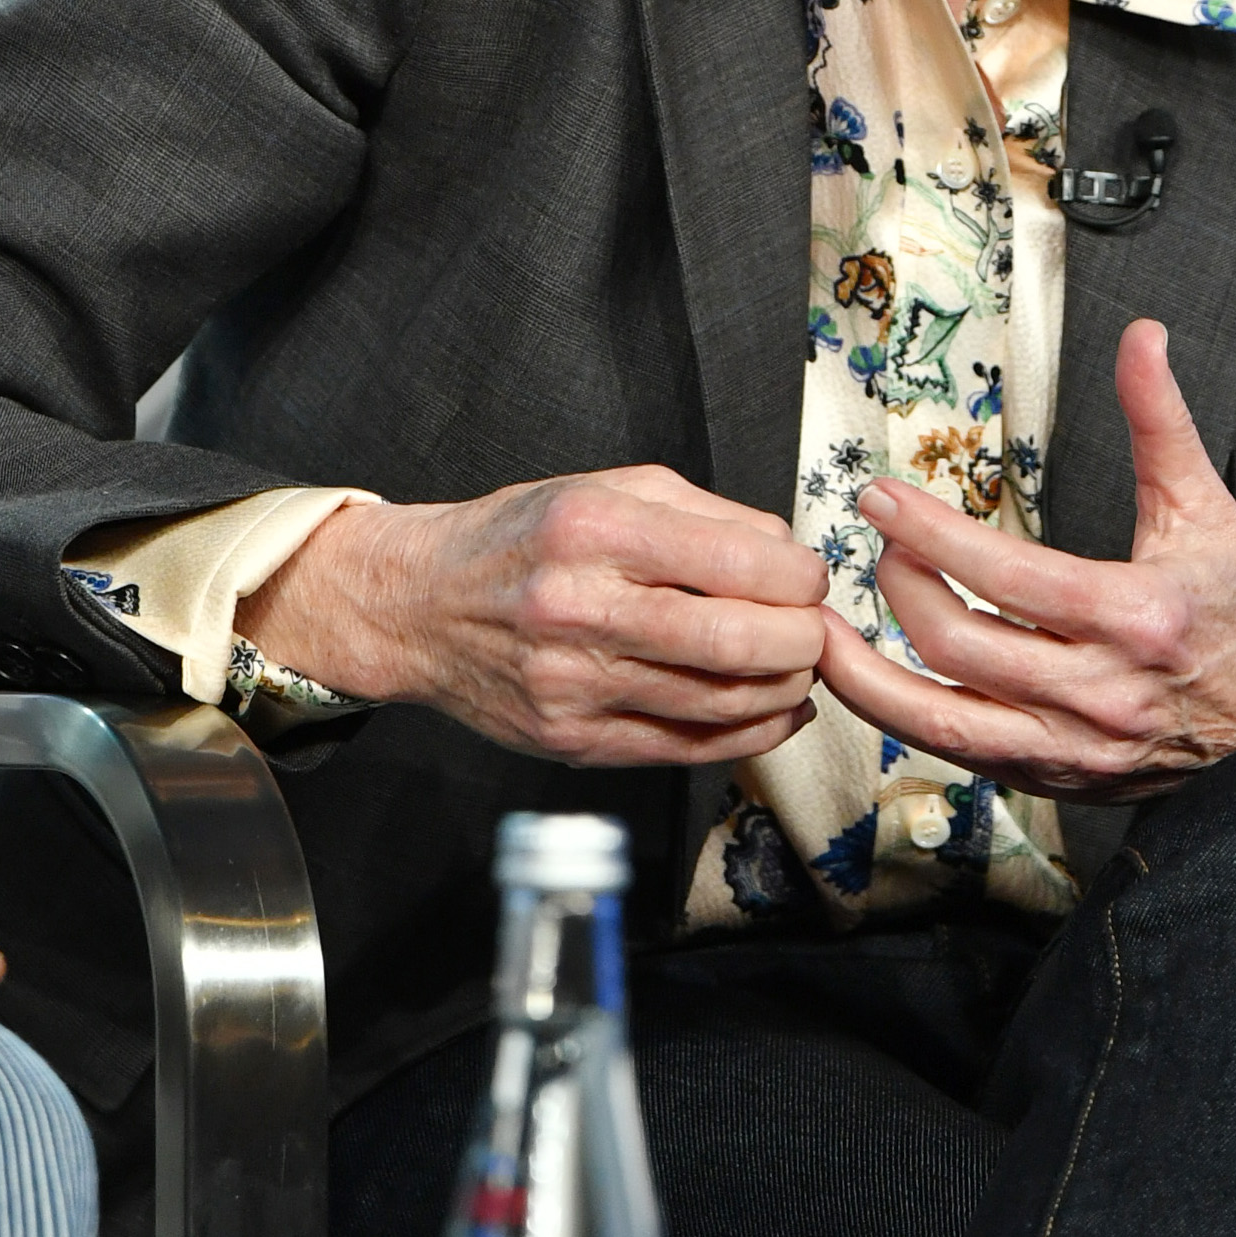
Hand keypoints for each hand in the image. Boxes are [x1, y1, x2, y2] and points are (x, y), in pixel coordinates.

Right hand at [242, 467, 828, 769]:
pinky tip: (773, 711)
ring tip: (799, 666)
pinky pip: (685, 748)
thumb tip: (788, 556)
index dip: (798, 576)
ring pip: (720, 704)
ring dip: (785, 689)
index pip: (737, 563)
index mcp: (594, 531)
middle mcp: (580, 609)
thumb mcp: (605, 488)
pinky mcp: (572, 741)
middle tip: (817, 629)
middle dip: (803, 640)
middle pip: (736, 643)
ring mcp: (573, 685)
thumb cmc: (520, 539)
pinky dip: (748, 735)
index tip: (807, 577)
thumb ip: (704, 515)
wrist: (418, 607)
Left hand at [819, 317, 1235, 795]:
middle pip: (961, 642)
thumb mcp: (1208, 511)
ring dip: (867, 674)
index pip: (1008, 575)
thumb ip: (1161, 421)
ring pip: (939, 721)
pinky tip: (870, 681)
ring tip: (822, 629)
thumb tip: (1142, 337)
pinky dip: (902, 719)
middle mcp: (1100, 692)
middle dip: (900, 583)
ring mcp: (1072, 745)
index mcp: (1137, 617)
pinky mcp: (1054, 778)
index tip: (880, 499)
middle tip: (877, 541)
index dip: (931, 534)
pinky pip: (957, 756)